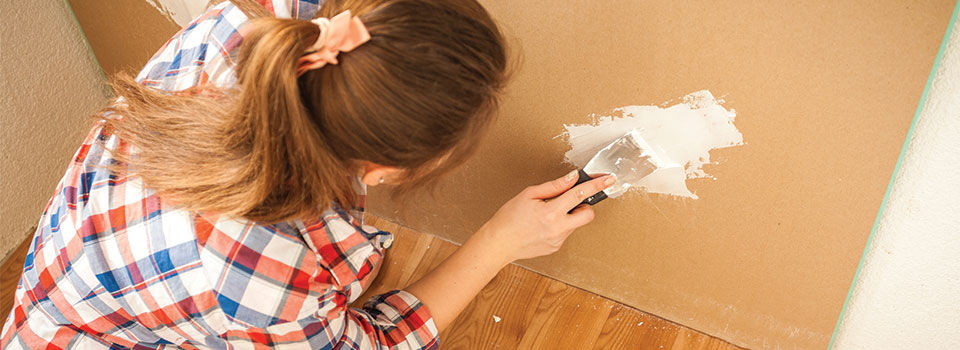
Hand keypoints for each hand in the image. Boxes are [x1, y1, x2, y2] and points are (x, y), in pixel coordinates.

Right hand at [477, 170, 615, 263]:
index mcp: (551, 212)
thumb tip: (572, 178)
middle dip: (584, 205)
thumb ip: (554, 186)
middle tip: (569, 201)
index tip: (608, 180)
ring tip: (547, 214)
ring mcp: (558, 240)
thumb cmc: (509, 218)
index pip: (580, 194)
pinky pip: (566, 232)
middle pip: (587, 214)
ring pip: (575, 224)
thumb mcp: (529, 194)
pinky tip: (543, 225)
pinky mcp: (556, 248)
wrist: (499, 243)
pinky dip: (559, 225)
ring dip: (568, 216)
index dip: (596, 185)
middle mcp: (558, 229)